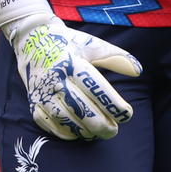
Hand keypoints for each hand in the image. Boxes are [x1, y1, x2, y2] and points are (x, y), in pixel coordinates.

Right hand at [0, 0, 141, 141]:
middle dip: (101, 125)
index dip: (113, 105)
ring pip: (66, 120)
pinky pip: (50, 125)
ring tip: (99, 133)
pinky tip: (79, 133)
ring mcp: (42, 92)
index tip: (127, 114)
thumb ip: (115, 57)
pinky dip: (66, 133)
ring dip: (85, 131)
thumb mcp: (93, 45)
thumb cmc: (70, 43)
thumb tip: (138, 70)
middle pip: (82, 109)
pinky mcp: (33, 102)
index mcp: (72, 62)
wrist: (32, 38)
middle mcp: (56, 78)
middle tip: (114, 131)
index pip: (96, 88)